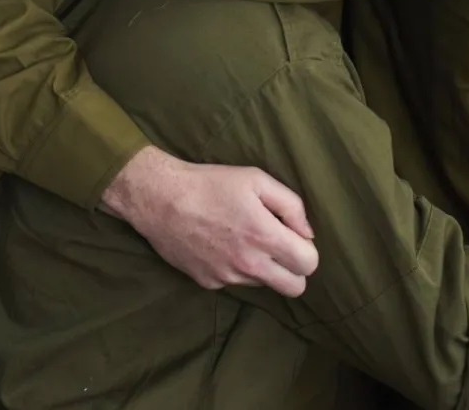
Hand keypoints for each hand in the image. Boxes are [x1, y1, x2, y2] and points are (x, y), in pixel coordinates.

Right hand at [102, 146, 318, 296]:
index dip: (307, 250)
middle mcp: (249, 265)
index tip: (293, 236)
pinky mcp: (208, 283)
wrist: (160, 199)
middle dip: (294, 270)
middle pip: (294, 289)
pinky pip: (235, 282)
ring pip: (264, 285)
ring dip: (263, 267)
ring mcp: (227, 278)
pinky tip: (221, 245)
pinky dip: (235, 268)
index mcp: (264, 237)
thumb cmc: (210, 184)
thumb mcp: (256, 179)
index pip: (308, 265)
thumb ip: (291, 205)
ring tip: (243, 239)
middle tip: (280, 248)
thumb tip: (307, 233)